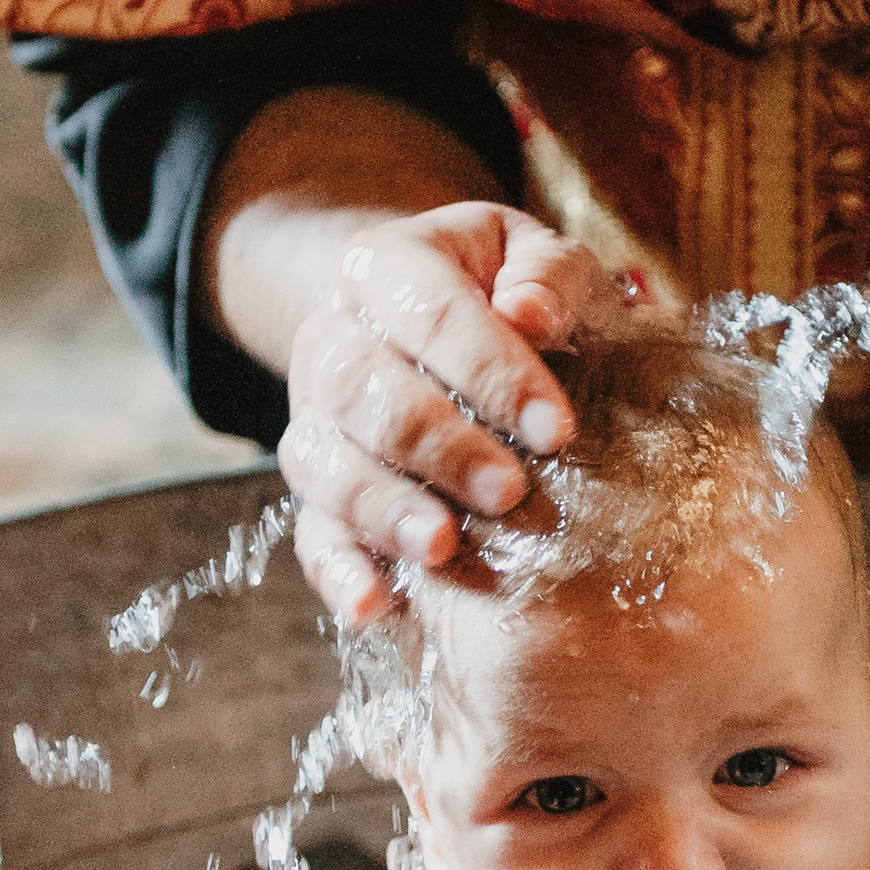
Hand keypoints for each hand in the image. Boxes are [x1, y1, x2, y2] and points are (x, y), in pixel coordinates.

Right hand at [279, 202, 626, 626]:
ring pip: (322, 462)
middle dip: (439, 446)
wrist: (440, 320)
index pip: (428, 311)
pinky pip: (311, 532)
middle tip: (511, 492)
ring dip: (383, 509)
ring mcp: (314, 417)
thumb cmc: (513, 291)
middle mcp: (331, 338)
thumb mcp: (539, 260)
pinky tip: (376, 609)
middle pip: (361, 389)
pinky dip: (339, 573)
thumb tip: (530, 316)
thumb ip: (548, 276)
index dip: (492, 371)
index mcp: (385, 265)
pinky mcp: (316, 489)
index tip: (558, 430)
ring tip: (444, 548)